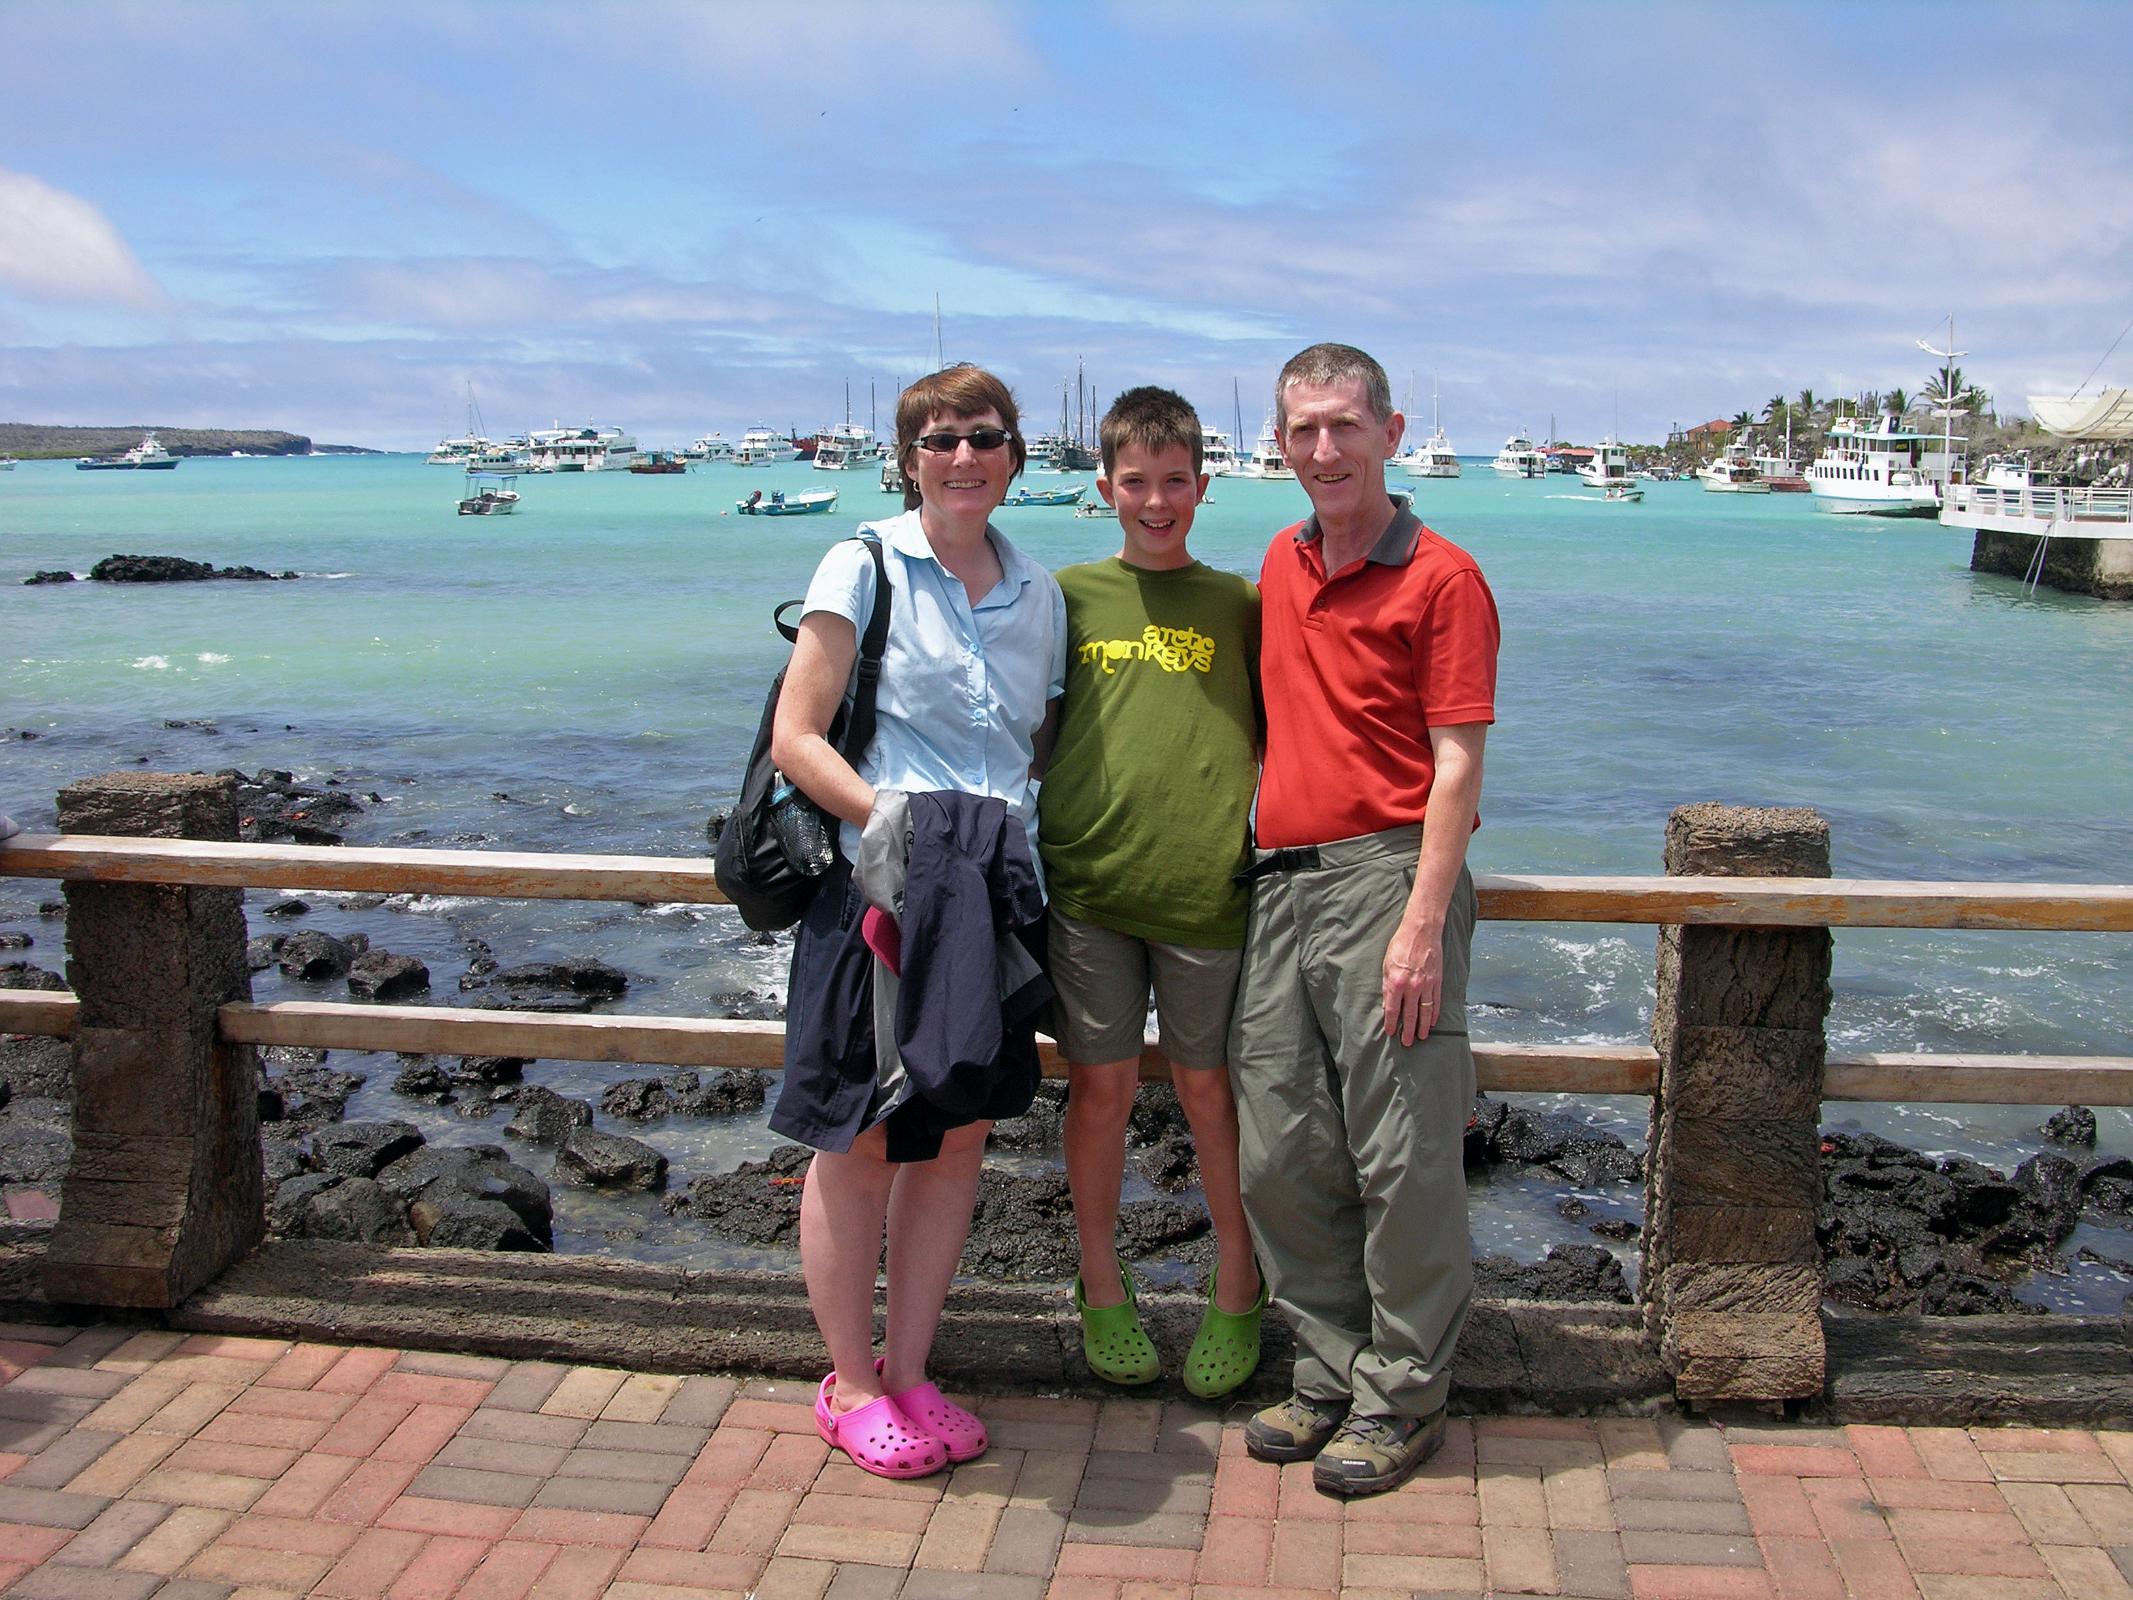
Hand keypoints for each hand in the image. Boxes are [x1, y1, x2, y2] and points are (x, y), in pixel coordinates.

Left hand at [1381, 925, 1442, 1045]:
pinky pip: (1436, 1002)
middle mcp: (1412, 986)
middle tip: (1407, 1042)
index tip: (1392, 1032)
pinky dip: (1434, 1013)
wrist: (1422, 931)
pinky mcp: (1437, 981)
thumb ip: (1387, 986)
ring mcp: (1426, 985)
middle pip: (1410, 1015)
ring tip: (1421, 1037)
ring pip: (1425, 1011)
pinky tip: (1433, 1022)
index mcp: (1396, 982)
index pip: (1393, 1009)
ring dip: (1423, 1026)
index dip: (1392, 1023)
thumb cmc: (1401, 945)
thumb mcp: (1386, 965)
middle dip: (1408, 1031)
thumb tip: (1388, 1004)